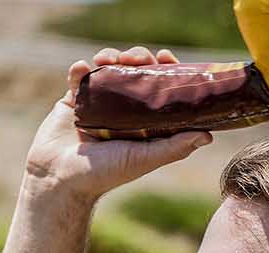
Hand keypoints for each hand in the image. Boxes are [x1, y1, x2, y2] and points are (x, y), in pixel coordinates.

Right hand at [22, 46, 213, 205]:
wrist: (60, 180)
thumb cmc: (104, 174)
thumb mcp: (143, 159)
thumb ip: (174, 148)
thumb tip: (209, 135)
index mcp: (143, 121)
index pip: (159, 89)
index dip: (165, 70)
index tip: (166, 57)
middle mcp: (122, 110)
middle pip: (134, 73)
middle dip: (137, 58)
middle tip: (136, 57)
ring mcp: (97, 103)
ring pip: (108, 69)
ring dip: (110, 57)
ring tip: (107, 59)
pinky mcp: (72, 101)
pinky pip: (78, 78)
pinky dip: (80, 69)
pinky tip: (82, 68)